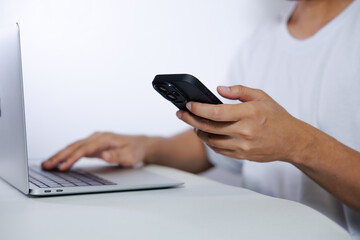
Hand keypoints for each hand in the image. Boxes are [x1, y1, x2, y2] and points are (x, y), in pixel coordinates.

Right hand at [42, 132, 148, 170]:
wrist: (140, 145)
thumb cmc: (135, 151)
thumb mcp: (129, 156)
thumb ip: (116, 156)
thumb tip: (103, 155)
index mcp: (105, 138)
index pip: (85, 149)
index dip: (72, 158)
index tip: (63, 166)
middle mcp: (98, 137)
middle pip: (75, 146)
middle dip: (60, 155)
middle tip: (46, 165)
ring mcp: (95, 140)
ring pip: (74, 147)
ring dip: (60, 154)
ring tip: (47, 163)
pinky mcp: (94, 145)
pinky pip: (77, 149)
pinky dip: (67, 155)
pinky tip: (59, 161)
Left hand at [176, 85, 311, 162]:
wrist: (292, 141)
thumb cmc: (276, 117)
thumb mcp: (261, 96)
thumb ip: (239, 91)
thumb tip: (219, 89)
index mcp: (249, 113)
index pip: (216, 113)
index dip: (199, 109)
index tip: (188, 104)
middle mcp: (244, 131)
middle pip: (209, 127)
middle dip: (190, 120)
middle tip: (181, 113)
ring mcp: (242, 146)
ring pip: (211, 141)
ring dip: (198, 132)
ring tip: (193, 124)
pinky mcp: (241, 155)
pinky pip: (219, 150)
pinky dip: (209, 142)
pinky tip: (206, 134)